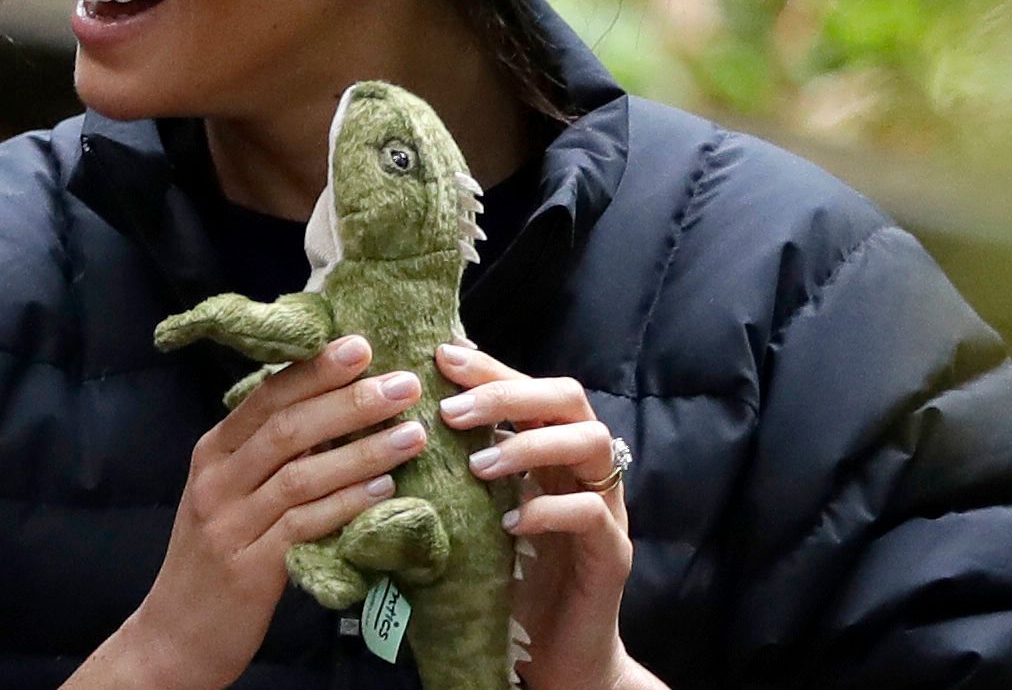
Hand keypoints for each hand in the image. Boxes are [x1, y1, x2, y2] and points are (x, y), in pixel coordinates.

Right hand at [74, 336, 427, 689]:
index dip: (314, 370)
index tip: (360, 346)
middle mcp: (215, 481)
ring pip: (301, 474)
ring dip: (361, 451)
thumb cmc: (214, 560)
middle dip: (348, 401)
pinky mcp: (249, 568)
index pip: (264, 397)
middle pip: (286, 428)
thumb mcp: (229, 497)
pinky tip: (384, 490)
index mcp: (211, 453)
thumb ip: (267, 458)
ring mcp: (229, 524)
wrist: (174, 635)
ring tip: (411, 434)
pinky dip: (347, 503)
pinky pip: (305, 525)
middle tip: (403, 385)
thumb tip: (335, 415)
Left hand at [435, 342, 651, 689]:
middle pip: (569, 398)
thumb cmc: (509, 578)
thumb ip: (458, 470)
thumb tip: (399, 422)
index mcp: (552, 452)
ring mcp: (606, 509)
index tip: (442, 357)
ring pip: (590, 442)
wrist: (553, 655)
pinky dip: (548, 510)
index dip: (490, 368)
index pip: (531, 386)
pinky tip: (509, 522)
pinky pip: (592, 515)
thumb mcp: (476, 514)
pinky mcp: (612, 555)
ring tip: (477, 465)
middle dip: (508, 394)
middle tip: (452, 411)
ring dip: (528, 444)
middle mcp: (584, 471)